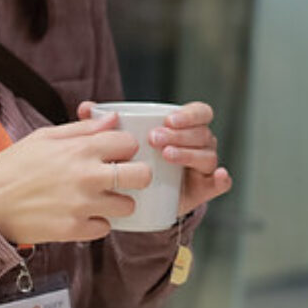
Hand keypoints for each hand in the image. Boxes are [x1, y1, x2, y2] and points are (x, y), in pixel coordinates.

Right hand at [0, 111, 145, 243]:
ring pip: (128, 206)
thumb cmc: (12, 168)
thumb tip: (112, 118)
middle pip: (142, 175)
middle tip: (122, 177)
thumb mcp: (43, 137)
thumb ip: (82, 128)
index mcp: (80, 149)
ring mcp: (82, 205)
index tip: (117, 152)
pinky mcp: (74, 230)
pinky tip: (83, 214)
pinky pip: (105, 228)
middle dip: (137, 174)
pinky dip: (97, 223)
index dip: (125, 147)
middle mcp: (87, 176)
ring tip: (100, 198)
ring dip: (118, 202)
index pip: (128, 142)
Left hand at [76, 99, 232, 217]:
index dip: (189, 114)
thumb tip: (86, 107)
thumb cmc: (134, 162)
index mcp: (186, 128)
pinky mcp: (204, 189)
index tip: (167, 120)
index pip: (199, 113)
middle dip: (180, 134)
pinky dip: (222, 180)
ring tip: (167, 156)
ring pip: (208, 155)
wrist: (141, 200)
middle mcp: (200, 144)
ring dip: (190, 153)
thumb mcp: (121, 143)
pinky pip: (219, 183)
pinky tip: (218, 177)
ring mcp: (204, 167)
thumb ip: (105, 126)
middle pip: (201, 133)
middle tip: (154, 139)